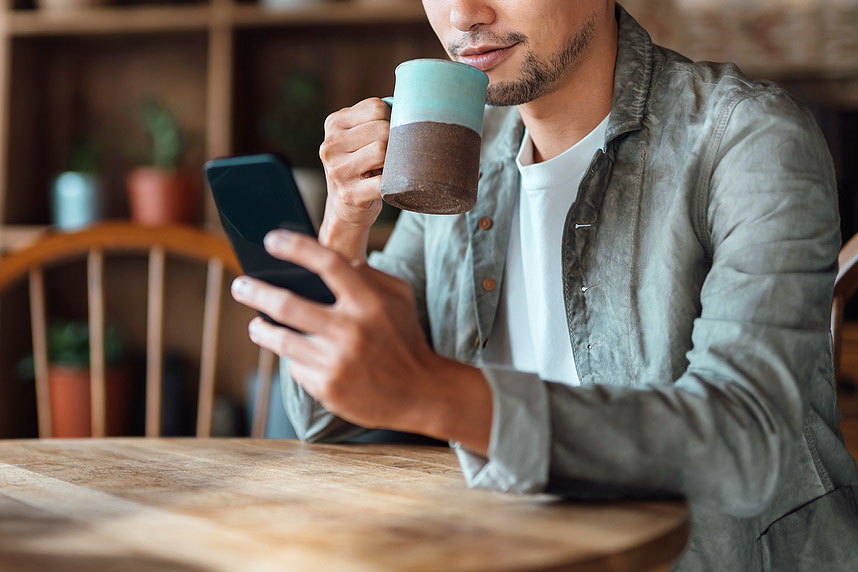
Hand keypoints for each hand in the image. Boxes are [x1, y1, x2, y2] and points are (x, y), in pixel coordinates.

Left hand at [231, 229, 442, 433]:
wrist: (420, 394)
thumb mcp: (400, 298)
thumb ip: (368, 275)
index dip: (295, 247)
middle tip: (241, 284)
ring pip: (281, 340)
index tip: (271, 240)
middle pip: (287, 304)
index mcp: (370, 303)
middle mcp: (351, 331)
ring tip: (256, 324)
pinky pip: (296, 367)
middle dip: (256, 291)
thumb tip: (331, 259)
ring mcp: (337, 362)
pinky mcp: (328, 388)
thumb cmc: (406, 339)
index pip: (327, 263)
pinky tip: (296, 354)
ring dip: (262, 328)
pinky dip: (293, 358)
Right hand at [318, 98, 390, 257]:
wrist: (345, 208)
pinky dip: (394, 182)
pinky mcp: (349, 194)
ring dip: (393, 162)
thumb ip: (376, 118)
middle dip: (395, 142)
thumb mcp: (358, 137)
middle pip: (382, 128)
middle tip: (390, 157)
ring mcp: (337, 171)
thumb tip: (411, 102)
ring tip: (385, 169)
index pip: (376, 107)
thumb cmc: (361, 166)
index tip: (387, 137)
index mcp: (333, 124)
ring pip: (383, 150)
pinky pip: (384, 181)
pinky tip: (389, 184)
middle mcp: (330, 145)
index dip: (391, 120)